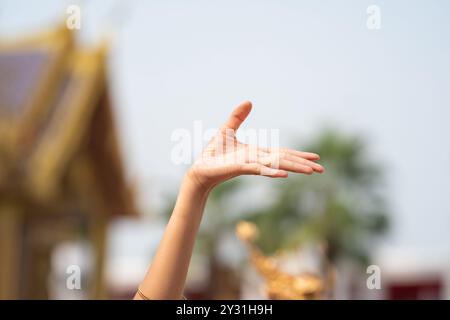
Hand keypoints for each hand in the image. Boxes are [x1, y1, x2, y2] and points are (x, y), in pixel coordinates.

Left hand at [187, 101, 323, 190]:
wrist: (200, 169)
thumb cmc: (214, 154)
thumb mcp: (227, 130)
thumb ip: (238, 117)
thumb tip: (249, 101)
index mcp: (258, 152)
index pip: (283, 153)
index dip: (299, 155)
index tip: (316, 158)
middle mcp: (258, 160)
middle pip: (285, 161)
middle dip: (303, 165)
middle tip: (322, 170)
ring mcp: (251, 164)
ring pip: (276, 165)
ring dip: (294, 167)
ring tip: (311, 171)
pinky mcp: (240, 168)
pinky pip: (258, 169)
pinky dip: (272, 171)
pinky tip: (284, 175)